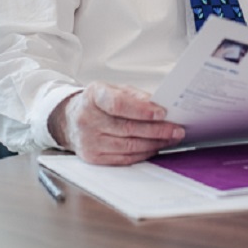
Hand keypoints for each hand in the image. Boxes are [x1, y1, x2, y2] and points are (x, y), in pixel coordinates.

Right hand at [48, 82, 184, 164]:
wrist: (70, 120)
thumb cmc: (97, 103)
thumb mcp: (113, 89)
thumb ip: (134, 96)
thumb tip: (158, 104)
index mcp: (93, 96)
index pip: (119, 104)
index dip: (142, 109)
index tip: (163, 113)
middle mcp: (87, 119)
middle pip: (128, 128)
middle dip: (157, 130)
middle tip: (176, 129)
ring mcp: (89, 141)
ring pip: (128, 146)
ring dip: (154, 144)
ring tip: (170, 139)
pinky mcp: (93, 157)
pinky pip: (124, 158)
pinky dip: (143, 154)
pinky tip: (155, 148)